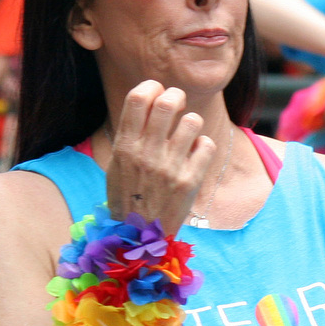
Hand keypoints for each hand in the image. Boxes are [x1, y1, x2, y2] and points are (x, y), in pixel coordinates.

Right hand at [105, 81, 216, 234]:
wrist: (140, 239)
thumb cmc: (129, 197)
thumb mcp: (117, 165)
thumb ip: (131, 135)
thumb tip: (149, 99)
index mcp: (125, 147)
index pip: (138, 98)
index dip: (151, 86)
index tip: (157, 92)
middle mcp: (147, 154)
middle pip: (167, 102)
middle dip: (176, 96)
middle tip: (178, 104)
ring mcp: (170, 167)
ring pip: (192, 121)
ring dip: (191, 124)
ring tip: (187, 135)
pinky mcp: (190, 181)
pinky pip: (207, 145)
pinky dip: (203, 147)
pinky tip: (195, 155)